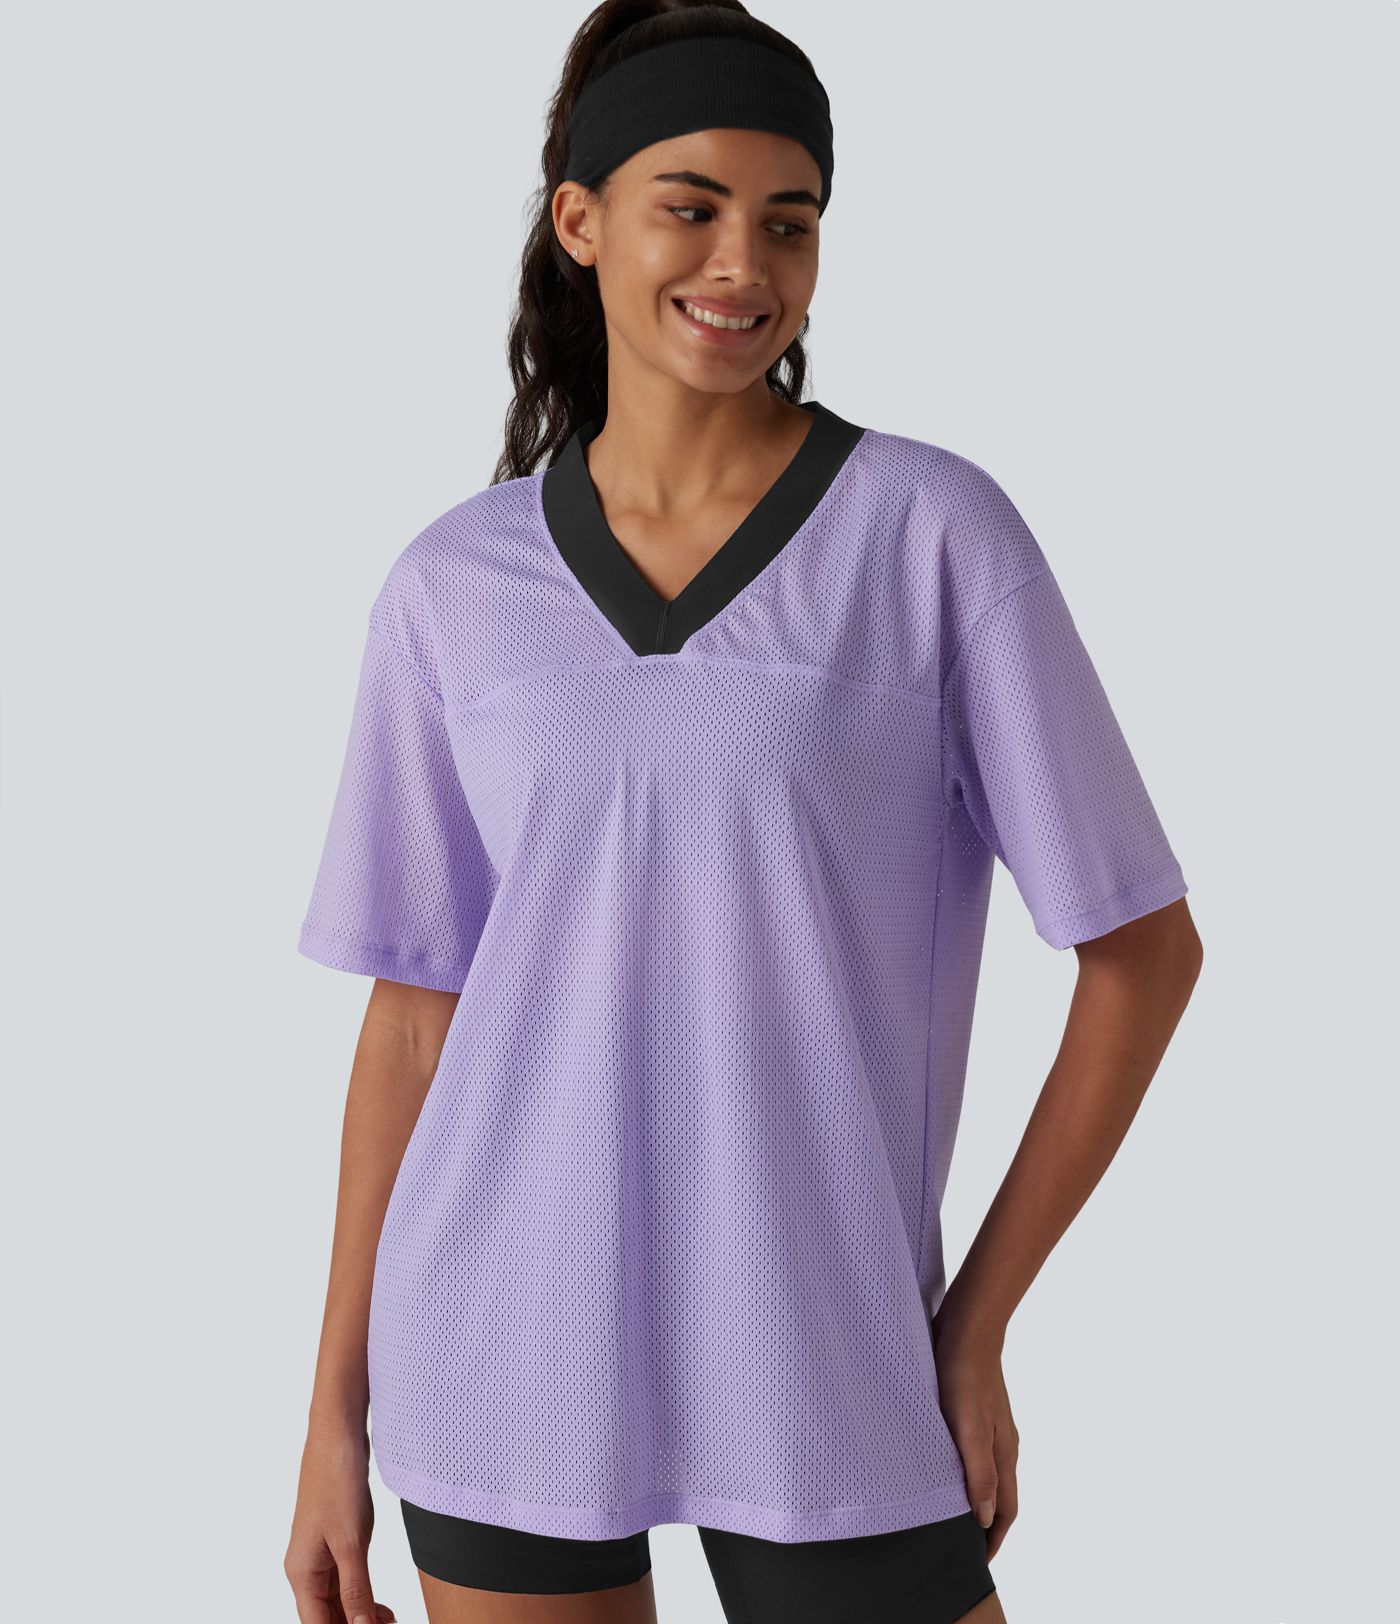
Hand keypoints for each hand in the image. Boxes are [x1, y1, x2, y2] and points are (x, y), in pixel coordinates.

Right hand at [284, 1418, 396, 1623]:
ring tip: (390, 1623)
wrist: (338, 1438)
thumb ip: (356, 1589)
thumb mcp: (351, 1542)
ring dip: (359, 1616)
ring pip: (336, 1602)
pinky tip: (381, 1607)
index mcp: (302, 1573)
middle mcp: (305, 1569)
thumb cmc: (338, 1484)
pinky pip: (344, 1581)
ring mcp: (318, 1556)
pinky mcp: (333, 1543)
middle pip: (325, 1617)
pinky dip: (361, 1596)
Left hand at [930, 1313, 1018, 1562]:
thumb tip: (986, 1520)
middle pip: (998, 1496)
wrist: (967, 1326)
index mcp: (1004, 1453)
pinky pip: (971, 1452)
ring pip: (985, 1473)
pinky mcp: (972, 1410)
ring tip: (947, 1515)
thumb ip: (979, 1472)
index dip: (994, 1540)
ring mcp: (988, 1426)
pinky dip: (962, 1471)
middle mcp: (1001, 1443)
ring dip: (972, 1498)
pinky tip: (939, 1467)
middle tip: (960, 1548)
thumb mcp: (969, 1427)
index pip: (1005, 1510)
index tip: (979, 1564)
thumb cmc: (964, 1375)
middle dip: (985, 1526)